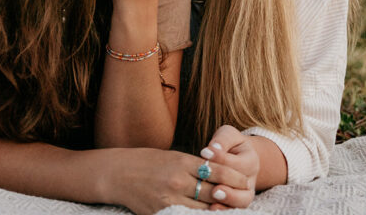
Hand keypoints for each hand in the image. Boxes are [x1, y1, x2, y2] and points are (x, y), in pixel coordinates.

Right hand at [112, 147, 251, 214]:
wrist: (120, 173)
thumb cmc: (149, 162)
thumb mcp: (173, 157)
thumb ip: (194, 166)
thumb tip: (218, 174)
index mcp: (182, 161)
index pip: (216, 170)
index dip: (234, 176)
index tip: (245, 180)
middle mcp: (178, 180)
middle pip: (213, 192)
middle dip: (230, 196)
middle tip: (243, 197)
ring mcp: (169, 199)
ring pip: (202, 210)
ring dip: (217, 211)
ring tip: (229, 210)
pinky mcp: (161, 213)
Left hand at [200, 125, 258, 209]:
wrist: (235, 158)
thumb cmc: (229, 145)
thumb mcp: (228, 135)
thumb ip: (222, 140)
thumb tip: (213, 148)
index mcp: (251, 160)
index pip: (238, 162)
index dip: (220, 157)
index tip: (204, 152)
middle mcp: (250, 179)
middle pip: (243, 185)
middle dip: (227, 183)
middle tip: (211, 181)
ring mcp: (245, 193)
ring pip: (242, 202)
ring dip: (228, 199)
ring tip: (214, 194)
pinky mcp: (236, 203)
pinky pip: (233, 210)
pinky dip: (223, 209)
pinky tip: (210, 207)